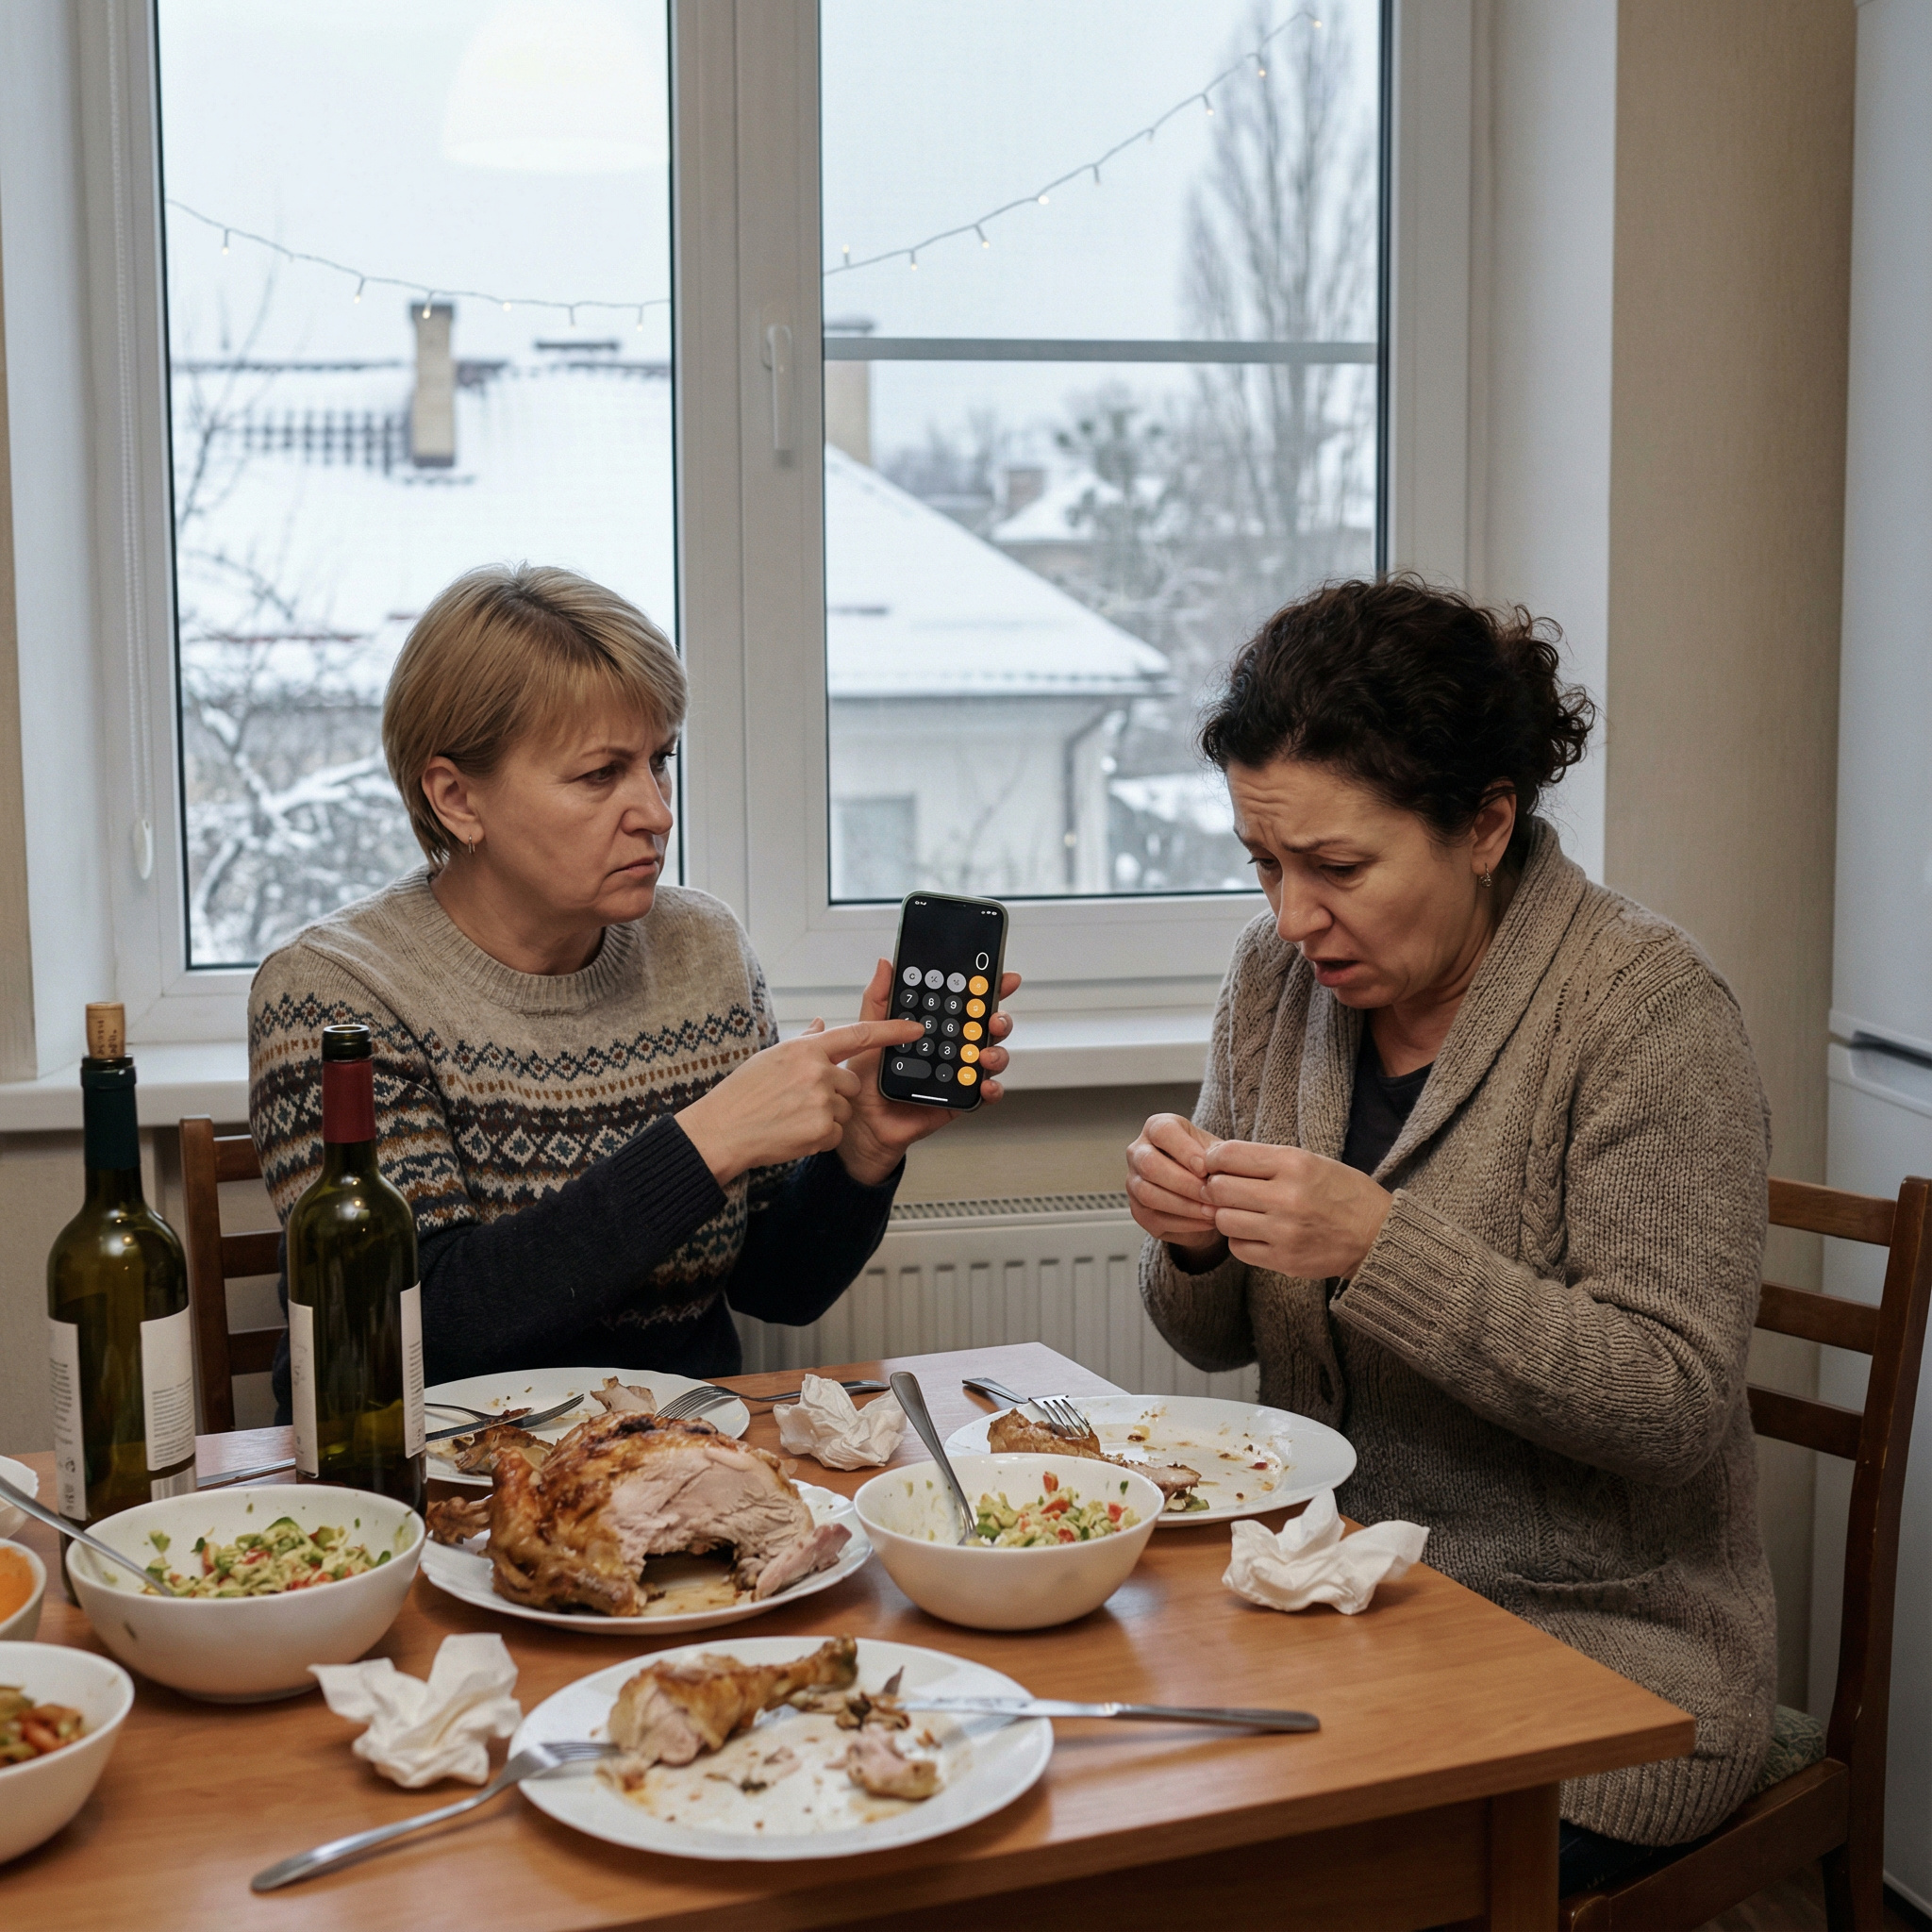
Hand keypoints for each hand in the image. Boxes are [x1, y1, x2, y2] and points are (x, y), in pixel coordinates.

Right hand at [678, 1015, 923, 1185]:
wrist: (722, 1131)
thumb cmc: (742, 1094)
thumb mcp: (771, 1057)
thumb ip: (804, 1042)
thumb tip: (822, 1025)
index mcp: (806, 1049)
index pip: (859, 1034)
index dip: (892, 1031)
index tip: (915, 1029)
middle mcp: (817, 1072)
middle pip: (852, 1082)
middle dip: (835, 1092)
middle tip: (801, 1098)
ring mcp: (821, 1102)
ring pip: (845, 1109)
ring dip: (826, 1115)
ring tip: (792, 1116)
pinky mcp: (822, 1131)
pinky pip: (835, 1132)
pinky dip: (819, 1136)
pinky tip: (793, 1132)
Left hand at [836, 959, 1021, 1184]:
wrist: (861, 1123)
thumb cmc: (865, 1079)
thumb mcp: (867, 1033)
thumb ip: (877, 999)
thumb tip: (886, 964)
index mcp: (931, 1026)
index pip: (963, 1002)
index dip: (984, 987)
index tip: (998, 976)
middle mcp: (949, 1047)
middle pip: (985, 1026)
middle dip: (998, 1017)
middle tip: (994, 1017)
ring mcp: (957, 1073)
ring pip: (990, 1057)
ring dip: (997, 1052)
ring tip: (986, 1054)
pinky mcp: (959, 1100)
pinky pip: (983, 1094)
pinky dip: (991, 1089)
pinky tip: (985, 1084)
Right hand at [1127, 1113, 1226, 1257]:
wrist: (1203, 1190)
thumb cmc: (1207, 1163)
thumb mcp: (1215, 1151)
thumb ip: (1217, 1155)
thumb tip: (1214, 1168)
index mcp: (1156, 1128)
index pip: (1162, 1132)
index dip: (1184, 1150)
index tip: (1205, 1169)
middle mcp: (1138, 1152)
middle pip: (1149, 1164)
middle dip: (1184, 1182)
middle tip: (1210, 1194)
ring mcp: (1134, 1183)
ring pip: (1149, 1194)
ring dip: (1184, 1205)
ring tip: (1212, 1211)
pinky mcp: (1139, 1211)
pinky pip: (1156, 1218)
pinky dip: (1185, 1223)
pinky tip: (1206, 1221)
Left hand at [1200, 1140, 1393, 1277]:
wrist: (1377, 1234)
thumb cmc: (1339, 1192)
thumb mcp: (1309, 1161)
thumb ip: (1265, 1161)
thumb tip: (1216, 1160)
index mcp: (1294, 1163)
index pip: (1228, 1155)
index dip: (1213, 1159)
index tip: (1215, 1165)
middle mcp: (1287, 1196)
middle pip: (1219, 1189)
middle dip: (1215, 1188)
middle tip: (1225, 1191)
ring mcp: (1285, 1231)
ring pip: (1224, 1220)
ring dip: (1226, 1215)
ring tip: (1242, 1213)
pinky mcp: (1284, 1260)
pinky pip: (1238, 1248)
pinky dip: (1240, 1240)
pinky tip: (1255, 1233)